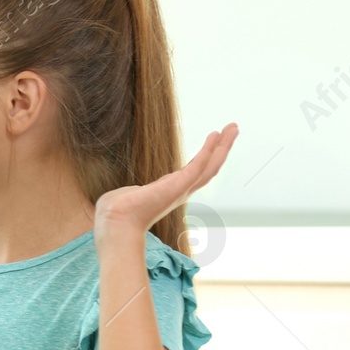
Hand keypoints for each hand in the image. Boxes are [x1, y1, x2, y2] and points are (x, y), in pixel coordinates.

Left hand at [94, 123, 237, 239]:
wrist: (116, 221)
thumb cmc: (117, 212)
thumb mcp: (129, 196)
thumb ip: (134, 192)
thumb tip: (127, 193)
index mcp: (170, 191)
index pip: (195, 172)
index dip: (207, 157)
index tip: (214, 141)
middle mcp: (181, 191)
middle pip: (209, 167)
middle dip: (222, 148)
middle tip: (233, 129)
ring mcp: (181, 188)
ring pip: (210, 164)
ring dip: (223, 146)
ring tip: (233, 128)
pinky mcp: (179, 185)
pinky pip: (198, 164)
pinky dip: (209, 150)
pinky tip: (215, 135)